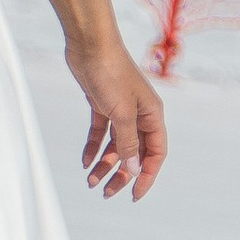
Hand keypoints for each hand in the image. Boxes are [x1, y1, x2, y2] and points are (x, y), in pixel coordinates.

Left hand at [65, 29, 165, 200]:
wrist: (90, 44)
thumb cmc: (111, 72)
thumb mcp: (121, 113)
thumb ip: (128, 143)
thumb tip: (133, 171)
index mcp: (152, 115)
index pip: (155, 154)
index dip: (146, 176)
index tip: (134, 196)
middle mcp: (139, 114)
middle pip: (134, 153)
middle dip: (121, 175)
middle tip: (106, 193)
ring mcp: (121, 110)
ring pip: (116, 145)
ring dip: (104, 164)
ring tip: (90, 181)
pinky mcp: (102, 104)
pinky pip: (100, 132)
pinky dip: (93, 147)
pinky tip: (85, 161)